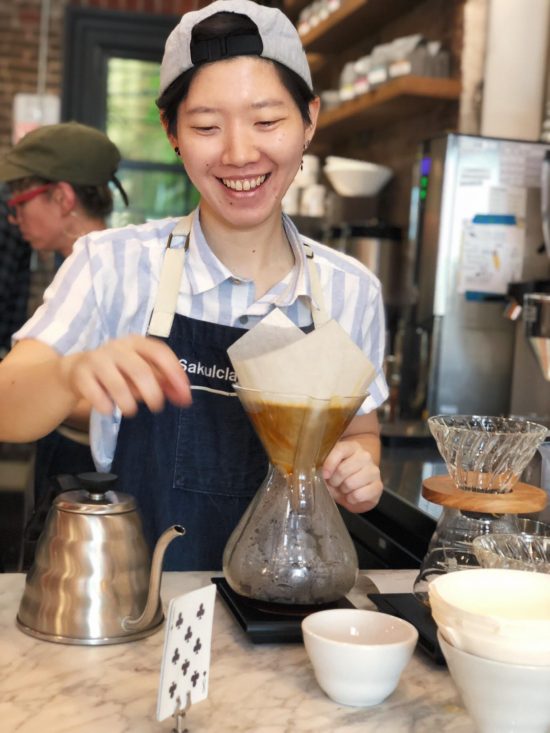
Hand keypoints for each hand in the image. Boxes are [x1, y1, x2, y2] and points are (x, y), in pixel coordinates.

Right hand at [61, 335, 191, 415]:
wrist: (77, 371)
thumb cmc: (118, 371)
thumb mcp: (141, 372)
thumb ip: (163, 382)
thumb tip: (185, 397)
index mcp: (136, 342)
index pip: (160, 353)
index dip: (174, 374)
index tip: (184, 395)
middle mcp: (117, 346)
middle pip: (140, 370)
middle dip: (152, 393)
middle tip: (156, 407)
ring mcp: (97, 359)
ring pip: (117, 384)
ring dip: (128, 403)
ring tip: (130, 411)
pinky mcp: (80, 374)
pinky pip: (96, 394)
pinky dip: (106, 406)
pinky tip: (109, 409)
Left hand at [322, 439, 382, 512]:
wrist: (356, 486)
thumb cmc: (339, 476)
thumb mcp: (330, 468)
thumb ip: (324, 467)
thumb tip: (322, 475)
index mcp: (351, 447)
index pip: (340, 450)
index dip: (329, 464)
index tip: (324, 475)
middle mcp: (365, 456)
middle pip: (342, 470)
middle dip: (334, 481)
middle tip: (334, 483)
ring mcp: (374, 471)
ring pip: (350, 484)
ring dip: (343, 490)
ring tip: (343, 489)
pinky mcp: (378, 486)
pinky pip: (359, 495)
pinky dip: (351, 499)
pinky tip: (352, 496)